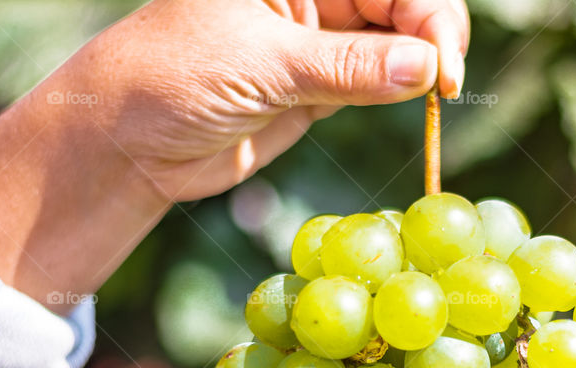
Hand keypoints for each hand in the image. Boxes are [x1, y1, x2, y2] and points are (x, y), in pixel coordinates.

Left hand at [88, 0, 467, 199]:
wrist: (130, 145)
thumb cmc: (171, 78)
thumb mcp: (261, 65)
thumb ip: (345, 67)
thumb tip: (426, 68)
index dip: (424, 12)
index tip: (441, 64)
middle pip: (397, 3)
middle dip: (431, 36)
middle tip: (445, 85)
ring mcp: (316, 40)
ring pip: (393, 42)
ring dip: (420, 67)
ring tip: (437, 97)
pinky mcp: (320, 85)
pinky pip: (375, 81)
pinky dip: (402, 91)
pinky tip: (420, 100)